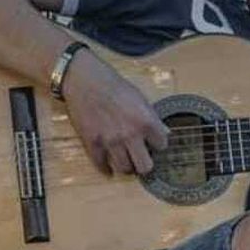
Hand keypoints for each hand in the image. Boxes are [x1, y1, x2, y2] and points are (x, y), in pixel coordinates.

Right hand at [61, 50, 169, 176]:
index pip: (162, 146)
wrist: (84, 80)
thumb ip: (152, 118)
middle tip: (142, 159)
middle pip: (145, 166)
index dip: (158, 144)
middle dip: (145, 163)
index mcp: (146, 121)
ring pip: (124, 169)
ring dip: (126, 165)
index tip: (153, 143)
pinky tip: (109, 166)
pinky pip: (101, 165)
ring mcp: (110, 141)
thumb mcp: (141, 98)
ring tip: (126, 160)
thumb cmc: (114, 85)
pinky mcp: (92, 143)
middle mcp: (130, 134)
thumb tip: (165, 132)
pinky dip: (106, 167)